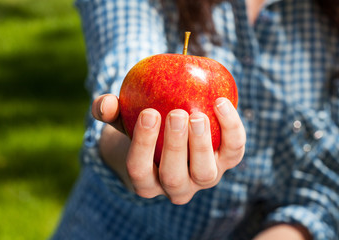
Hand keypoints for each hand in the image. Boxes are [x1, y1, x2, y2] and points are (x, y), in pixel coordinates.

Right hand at [92, 94, 245, 203]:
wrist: (172, 134)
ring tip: (197, 116)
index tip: (148, 113)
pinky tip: (221, 102)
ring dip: (201, 144)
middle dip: (174, 146)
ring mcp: (203, 179)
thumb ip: (109, 110)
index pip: (139, 169)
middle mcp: (176, 187)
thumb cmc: (144, 128)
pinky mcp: (227, 163)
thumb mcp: (122, 118)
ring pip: (204, 173)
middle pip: (173, 177)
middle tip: (175, 114)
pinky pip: (234, 151)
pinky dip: (231, 128)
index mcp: (146, 181)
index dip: (142, 144)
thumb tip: (105, 104)